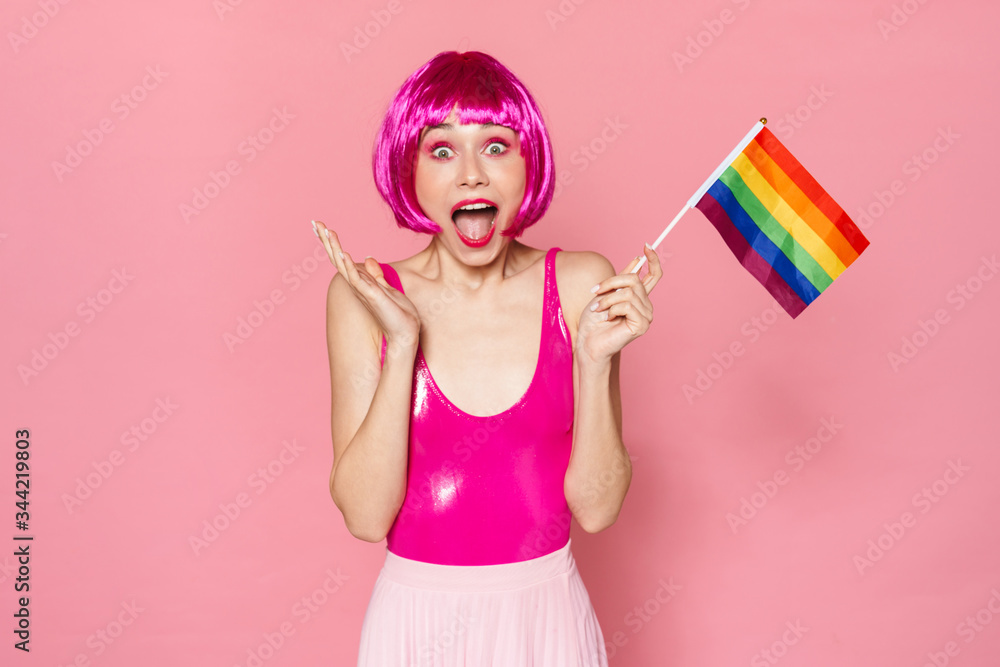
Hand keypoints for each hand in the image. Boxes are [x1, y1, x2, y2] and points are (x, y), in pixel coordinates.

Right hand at [312, 220, 420, 348]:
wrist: (405, 334)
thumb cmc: (398, 315)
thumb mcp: (387, 289)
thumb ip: (376, 275)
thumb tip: (368, 258)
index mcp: (361, 282)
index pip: (342, 259)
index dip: (332, 243)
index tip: (322, 227)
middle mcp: (358, 286)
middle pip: (338, 259)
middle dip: (327, 241)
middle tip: (315, 223)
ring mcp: (363, 291)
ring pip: (344, 266)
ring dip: (335, 248)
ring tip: (327, 231)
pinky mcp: (372, 297)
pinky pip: (358, 280)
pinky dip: (349, 267)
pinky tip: (344, 253)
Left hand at [576, 244, 661, 365]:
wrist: (588, 343)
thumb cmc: (594, 321)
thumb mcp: (606, 293)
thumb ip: (622, 279)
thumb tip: (637, 259)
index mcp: (639, 298)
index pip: (654, 275)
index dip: (653, 260)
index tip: (647, 245)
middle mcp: (646, 306)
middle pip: (635, 280)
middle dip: (611, 283)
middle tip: (595, 291)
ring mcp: (646, 316)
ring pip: (628, 293)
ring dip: (607, 299)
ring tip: (598, 309)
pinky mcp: (641, 325)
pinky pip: (627, 306)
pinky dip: (611, 309)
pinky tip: (607, 318)